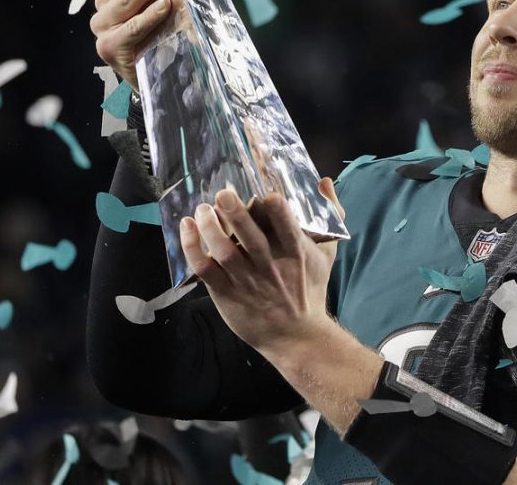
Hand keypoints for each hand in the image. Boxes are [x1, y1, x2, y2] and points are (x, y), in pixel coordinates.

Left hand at [180, 178, 344, 355]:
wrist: (295, 335)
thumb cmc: (311, 289)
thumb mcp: (326, 252)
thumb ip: (329, 214)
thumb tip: (323, 181)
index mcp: (296, 253)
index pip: (287, 228)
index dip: (278, 211)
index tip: (268, 195)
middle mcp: (271, 266)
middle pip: (251, 238)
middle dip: (236, 214)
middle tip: (223, 194)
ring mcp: (247, 281)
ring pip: (224, 251)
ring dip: (210, 227)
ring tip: (203, 209)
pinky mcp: (226, 293)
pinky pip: (206, 269)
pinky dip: (193, 248)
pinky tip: (187, 228)